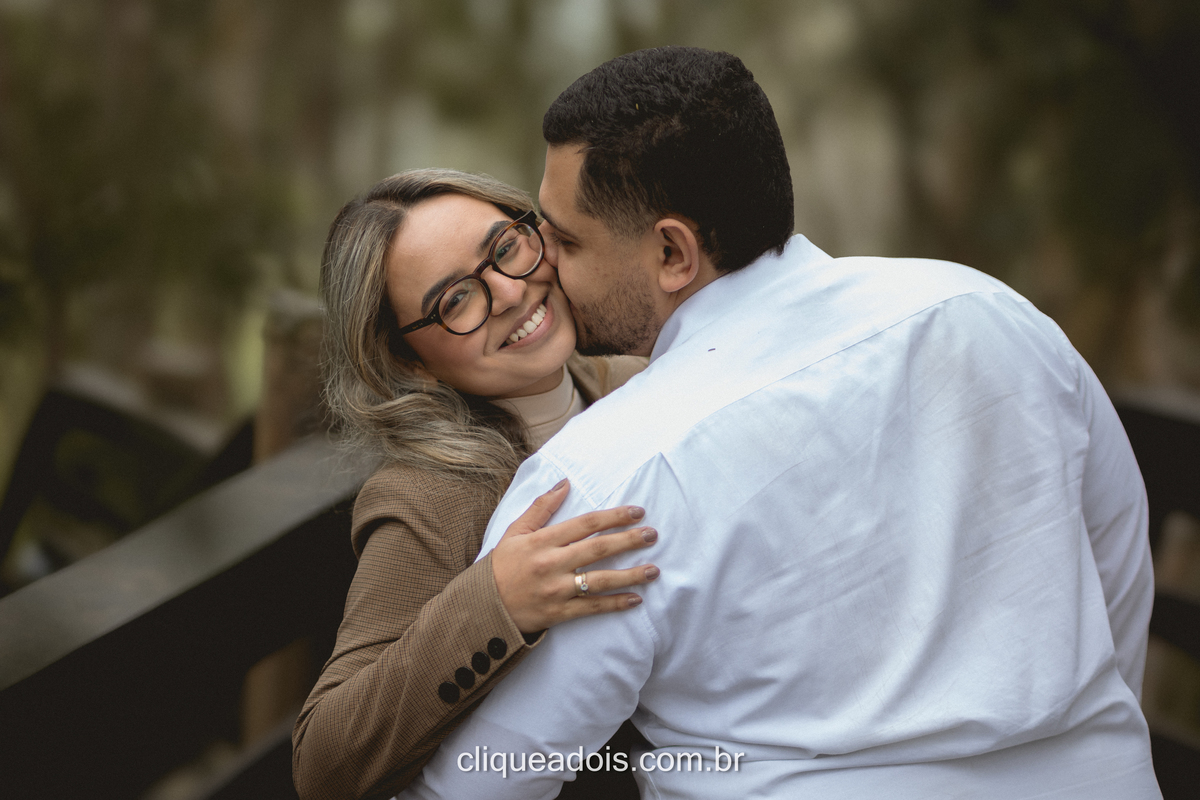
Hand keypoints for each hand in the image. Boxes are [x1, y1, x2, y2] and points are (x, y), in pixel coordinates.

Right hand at [491, 479, 659, 633]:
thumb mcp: (515, 531)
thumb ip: (541, 507)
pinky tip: (636, 599)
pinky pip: (592, 608)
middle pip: (598, 549)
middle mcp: (552, 564)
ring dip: (630, 575)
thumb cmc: (501, 566)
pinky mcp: (559, 613)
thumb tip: (565, 482)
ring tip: (654, 570)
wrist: (482, 607)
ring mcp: (557, 590)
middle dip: (628, 540)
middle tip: (652, 534)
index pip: (585, 523)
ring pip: (600, 580)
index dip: (613, 516)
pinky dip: (615, 604)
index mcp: (542, 541)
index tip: (636, 511)